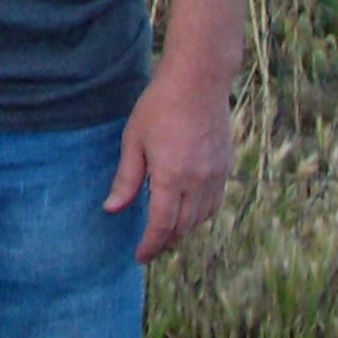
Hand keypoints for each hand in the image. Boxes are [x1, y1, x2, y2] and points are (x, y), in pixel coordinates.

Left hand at [103, 63, 232, 261]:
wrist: (199, 80)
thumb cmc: (160, 106)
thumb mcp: (134, 141)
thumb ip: (126, 179)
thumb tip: (112, 209)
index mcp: (171, 177)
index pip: (162, 226)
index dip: (150, 246)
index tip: (140, 257)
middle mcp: (197, 181)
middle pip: (183, 227)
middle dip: (165, 242)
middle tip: (150, 248)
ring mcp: (215, 175)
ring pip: (201, 218)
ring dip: (183, 230)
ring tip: (167, 233)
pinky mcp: (225, 166)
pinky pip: (215, 203)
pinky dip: (201, 215)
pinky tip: (188, 212)